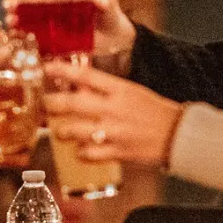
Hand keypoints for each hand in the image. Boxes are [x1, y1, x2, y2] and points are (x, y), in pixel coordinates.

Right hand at [3, 0, 137, 60]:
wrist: (117, 38)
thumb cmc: (112, 15)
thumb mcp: (111, 2)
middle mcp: (57, 5)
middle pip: (35, 1)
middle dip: (20, 1)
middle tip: (6, 4)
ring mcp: (55, 22)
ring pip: (33, 18)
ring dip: (20, 19)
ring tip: (9, 21)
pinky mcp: (56, 39)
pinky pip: (39, 37)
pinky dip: (28, 38)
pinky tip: (16, 39)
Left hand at [43, 62, 184, 168]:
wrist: (178, 134)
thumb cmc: (152, 110)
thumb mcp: (130, 91)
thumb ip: (104, 89)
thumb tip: (76, 85)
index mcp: (119, 89)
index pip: (85, 75)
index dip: (62, 71)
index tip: (45, 68)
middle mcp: (114, 109)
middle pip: (72, 104)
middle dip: (52, 104)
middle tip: (44, 105)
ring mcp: (115, 131)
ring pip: (75, 131)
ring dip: (62, 131)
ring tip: (60, 131)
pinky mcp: (117, 152)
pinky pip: (88, 154)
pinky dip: (80, 152)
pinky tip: (80, 150)